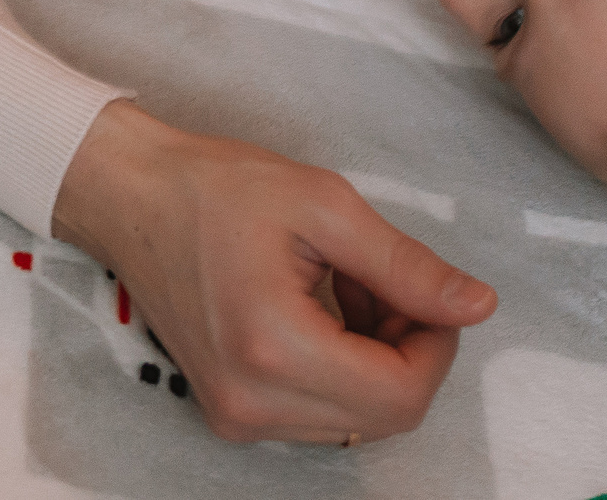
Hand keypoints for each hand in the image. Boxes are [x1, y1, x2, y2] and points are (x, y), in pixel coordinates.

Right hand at [53, 102, 496, 443]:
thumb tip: (478, 306)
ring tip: (344, 285)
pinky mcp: (230, 413)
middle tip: (381, 278)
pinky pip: (320, 413)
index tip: (424, 290)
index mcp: (273, 347)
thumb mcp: (324, 206)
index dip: (436, 344)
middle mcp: (250, 402)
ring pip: (357, 419)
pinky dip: (342, 368)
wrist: (128, 197)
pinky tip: (322, 309)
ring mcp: (235, 416)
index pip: (401, 395)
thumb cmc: (216, 188)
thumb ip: (406, 266)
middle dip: (408, 349)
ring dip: (376, 358)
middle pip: (385, 415)